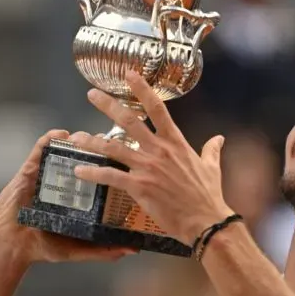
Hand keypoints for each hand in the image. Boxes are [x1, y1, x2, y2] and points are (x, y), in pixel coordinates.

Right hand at [0, 129, 135, 265]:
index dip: (113, 165)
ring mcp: (47, 174)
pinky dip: (49, 139)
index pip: (99, 177)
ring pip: (64, 150)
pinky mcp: (29, 170)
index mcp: (77, 197)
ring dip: (77, 140)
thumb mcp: (78, 249)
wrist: (12, 246)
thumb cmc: (43, 247)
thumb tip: (132, 250)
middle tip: (111, 141)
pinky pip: (39, 149)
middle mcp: (65, 183)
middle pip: (85, 159)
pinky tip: (61, 133)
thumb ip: (103, 249)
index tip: (128, 158)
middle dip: (98, 148)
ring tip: (89, 136)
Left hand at [70, 71, 235, 244]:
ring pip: (113, 147)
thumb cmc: (209, 195)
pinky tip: (79, 171)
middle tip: (92, 94)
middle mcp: (159, 151)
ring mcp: (147, 168)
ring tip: (75, 136)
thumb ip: (212, 150)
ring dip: (91, 140)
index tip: (129, 74)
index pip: (157, 108)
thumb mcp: (212, 168)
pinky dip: (92, 172)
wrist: (206, 221)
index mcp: (175, 142)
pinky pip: (110, 176)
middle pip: (129, 120)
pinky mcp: (139, 187)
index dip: (142, 89)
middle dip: (108, 105)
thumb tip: (219, 138)